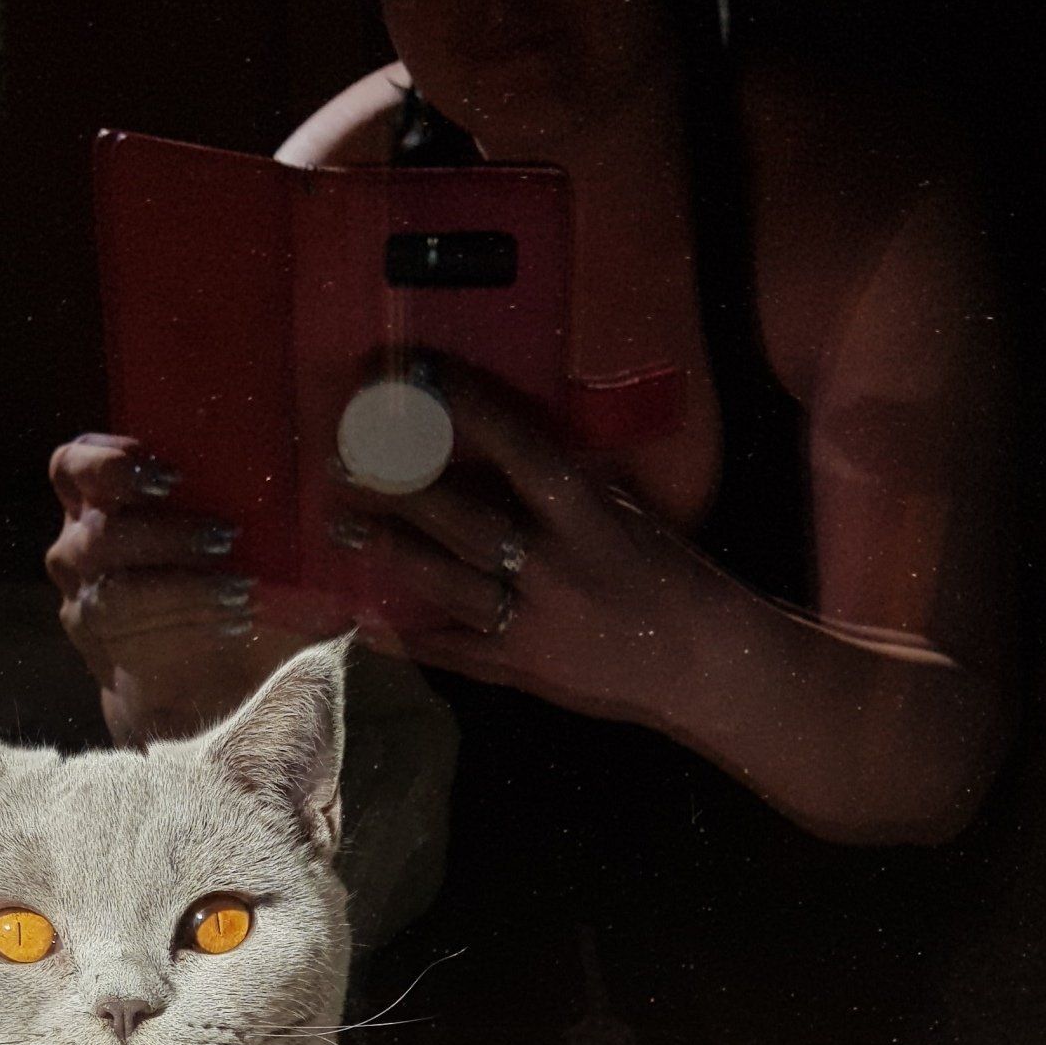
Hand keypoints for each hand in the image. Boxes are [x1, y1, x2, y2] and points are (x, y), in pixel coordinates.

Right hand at [46, 433, 274, 740]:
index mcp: (103, 502)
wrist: (218, 677)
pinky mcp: (105, 650)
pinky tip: (235, 618)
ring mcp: (86, 602)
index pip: (75, 466)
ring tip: (242, 584)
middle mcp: (81, 548)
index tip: (171, 473)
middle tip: (226, 533)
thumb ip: (270, 502)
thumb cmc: (239, 583)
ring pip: (111, 586)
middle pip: (93, 528)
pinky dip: (187, 621)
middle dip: (161, 529)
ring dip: (183, 582)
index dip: (108, 461)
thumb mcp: (253, 536)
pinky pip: (130, 633)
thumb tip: (338, 476)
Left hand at [330, 360, 701, 726]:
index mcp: (585, 514)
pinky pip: (452, 650)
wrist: (705, 665)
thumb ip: (566, 490)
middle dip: (398, 488)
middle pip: (461, 517)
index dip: (465, 408)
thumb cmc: (672, 579)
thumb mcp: (626, 516)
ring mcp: (531, 621)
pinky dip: (406, 638)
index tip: (418, 375)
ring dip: (390, 551)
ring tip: (340, 525)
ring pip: (445, 580)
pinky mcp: (522, 669)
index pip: (517, 447)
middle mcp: (551, 564)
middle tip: (342, 461)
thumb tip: (504, 454)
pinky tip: (363, 622)